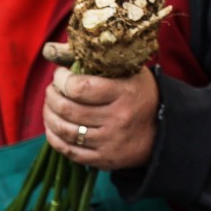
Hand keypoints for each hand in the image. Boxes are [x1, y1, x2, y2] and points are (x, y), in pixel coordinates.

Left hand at [42, 63, 158, 170]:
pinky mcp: (103, 160)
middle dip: (52, 97)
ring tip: (49, 107)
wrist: (160, 130)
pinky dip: (54, 138)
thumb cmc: (137, 93)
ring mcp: (110, 142)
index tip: (59, 75)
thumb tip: (51, 51)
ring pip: (65, 131)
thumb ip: (92, 59)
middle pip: (69, 110)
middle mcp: (118, 119)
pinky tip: (52, 127)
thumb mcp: (126, 70)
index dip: (61, 80)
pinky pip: (69, 151)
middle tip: (51, 90)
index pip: (80, 87)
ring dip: (49, 117)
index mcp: (124, 92)